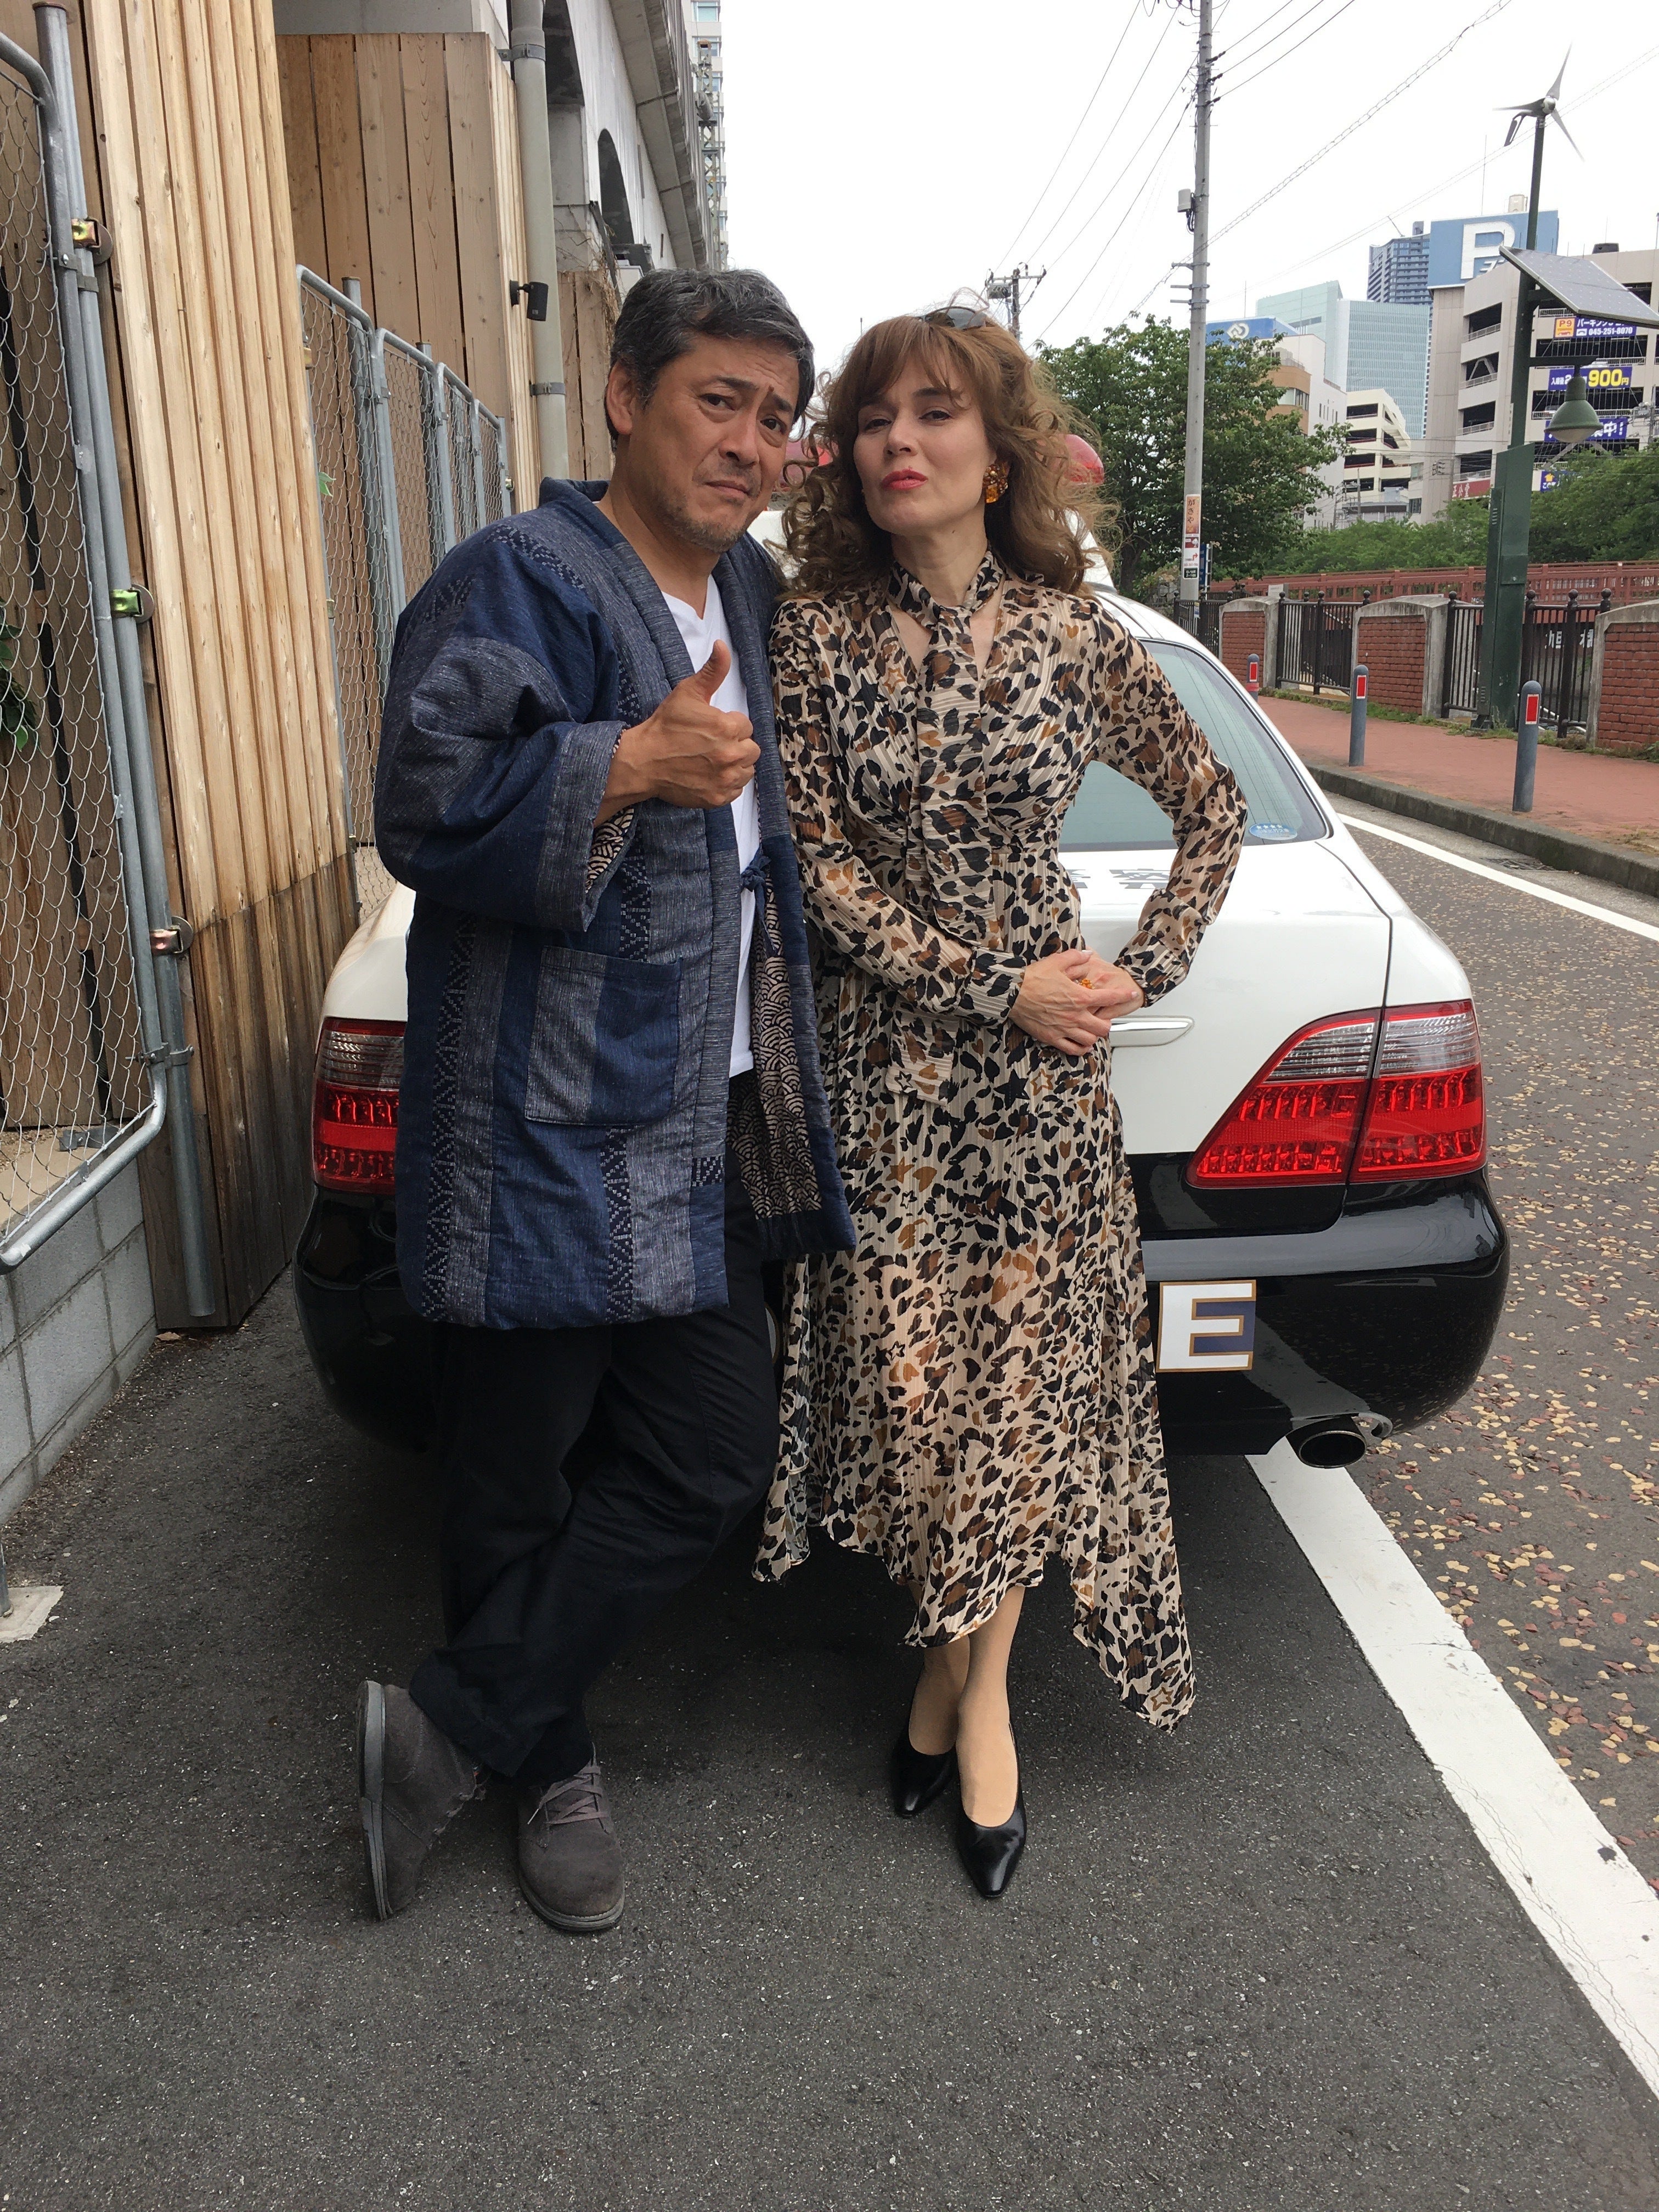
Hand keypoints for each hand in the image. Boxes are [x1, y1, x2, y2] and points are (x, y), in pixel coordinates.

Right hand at [599, 640, 759, 818]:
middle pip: (751, 749)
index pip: (745, 726)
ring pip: (747, 770)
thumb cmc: (665, 725)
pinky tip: (710, 774)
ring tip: (713, 759)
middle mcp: (731, 755)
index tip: (711, 728)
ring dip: (735, 764)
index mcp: (728, 728)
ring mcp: (725, 779)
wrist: (643, 760)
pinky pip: (736, 790)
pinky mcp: (718, 797)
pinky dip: (727, 783)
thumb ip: (712, 671)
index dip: (729, 725)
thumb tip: (722, 646)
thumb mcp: (688, 693)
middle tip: (712, 744)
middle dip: (736, 744)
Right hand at [1010, 949, 1144, 1053]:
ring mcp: (1064, 1029)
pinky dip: (1081, 1049)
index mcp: (1079, 997)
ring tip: (1093, 1030)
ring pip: (1090, 1040)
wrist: (1011, 993)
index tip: (1131, 994)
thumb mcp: (1057, 961)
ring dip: (1095, 1035)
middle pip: (1103, 1026)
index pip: (1109, 998)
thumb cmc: (1032, 978)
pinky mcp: (1052, 1038)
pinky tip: (1083, 1045)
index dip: (1124, 996)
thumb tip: (1087, 955)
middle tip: (1105, 1017)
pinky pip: (1073, 1049)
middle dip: (1107, 1022)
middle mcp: (1075, 1015)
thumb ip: (1076, 958)